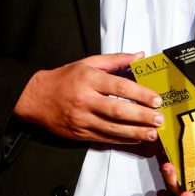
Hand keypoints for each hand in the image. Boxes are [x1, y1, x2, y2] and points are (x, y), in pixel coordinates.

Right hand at [13, 52, 163, 143]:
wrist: (36, 98)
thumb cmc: (64, 78)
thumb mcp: (87, 63)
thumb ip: (115, 60)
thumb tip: (139, 56)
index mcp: (88, 79)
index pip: (119, 87)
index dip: (140, 94)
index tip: (156, 100)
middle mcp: (85, 100)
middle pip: (118, 111)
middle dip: (141, 116)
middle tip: (159, 119)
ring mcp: (81, 119)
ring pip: (112, 129)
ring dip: (135, 132)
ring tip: (152, 134)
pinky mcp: (79, 133)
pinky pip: (104, 138)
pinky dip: (121, 140)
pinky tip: (135, 139)